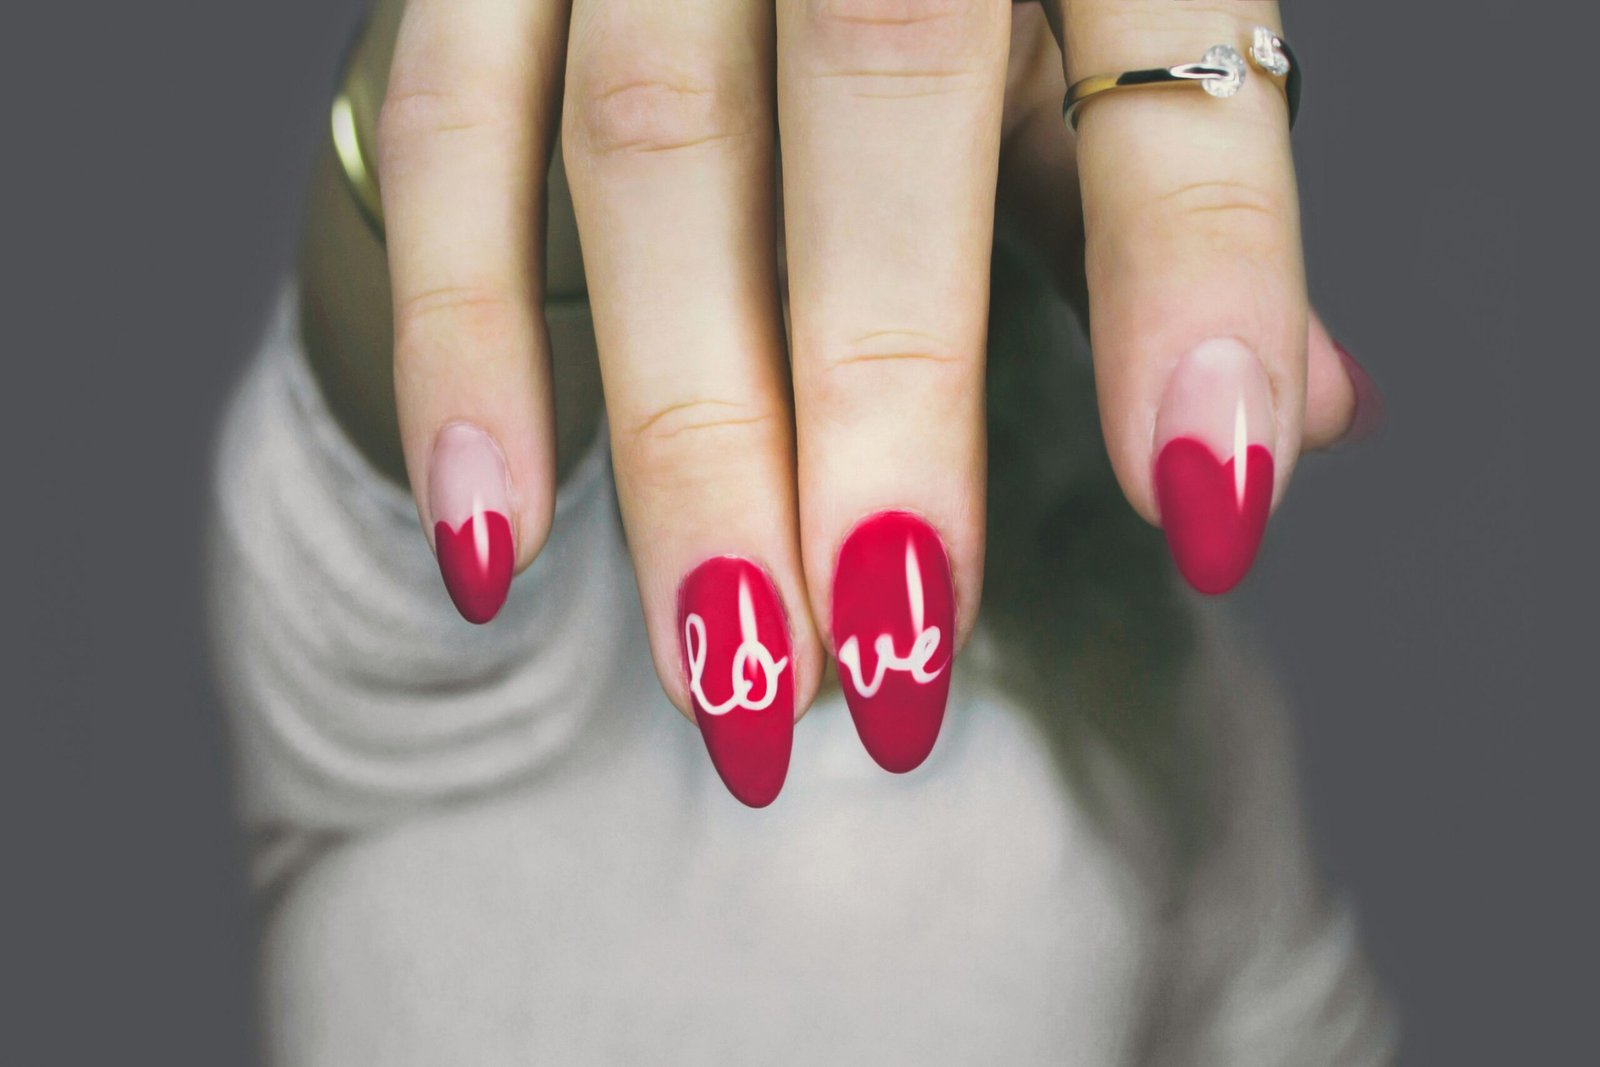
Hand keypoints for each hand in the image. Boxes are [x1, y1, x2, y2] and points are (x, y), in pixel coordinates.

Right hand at [355, 0, 1373, 805]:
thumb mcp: (1092, 25)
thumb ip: (1163, 201)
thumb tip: (1307, 415)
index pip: (1163, 71)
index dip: (1198, 284)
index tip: (1212, 508)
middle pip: (880, 88)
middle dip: (883, 407)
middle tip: (894, 660)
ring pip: (647, 143)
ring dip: (684, 437)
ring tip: (731, 675)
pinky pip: (446, 129)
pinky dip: (463, 342)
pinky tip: (491, 540)